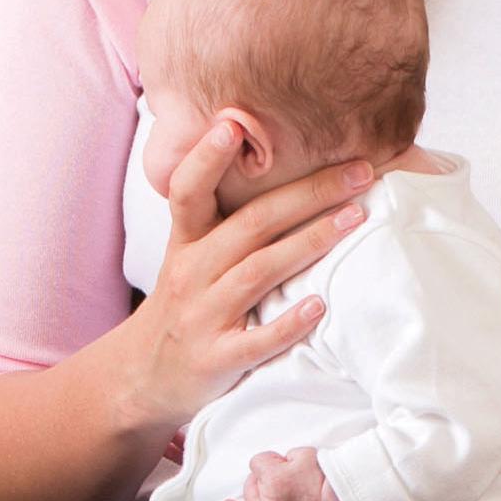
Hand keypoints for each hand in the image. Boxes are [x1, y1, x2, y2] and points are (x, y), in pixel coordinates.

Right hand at [98, 113, 370, 438]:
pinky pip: (255, 341)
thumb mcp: (190, 255)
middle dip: (307, 193)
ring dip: (309, 243)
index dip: (205, 157)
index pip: (188, 191)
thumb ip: (226, 217)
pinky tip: (320, 306)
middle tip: (360, 170)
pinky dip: (288, 323)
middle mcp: (191, 272)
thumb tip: (277, 161)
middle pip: (250, 224)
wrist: (141, 377)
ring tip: (355, 219)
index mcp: (187, 242)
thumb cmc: (183, 305)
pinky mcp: (216, 360)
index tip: (234, 123)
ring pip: (257, 273)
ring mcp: (202, 317)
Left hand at [217, 447, 352, 500]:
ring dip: (260, 490)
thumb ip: (283, 457)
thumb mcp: (303, 454)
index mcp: (273, 477)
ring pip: (252, 497)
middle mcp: (269, 499)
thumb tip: (276, 464)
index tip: (285, 463)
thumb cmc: (327, 478)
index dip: (272, 460)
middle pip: (252, 481)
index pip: (258, 462)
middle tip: (286, 476)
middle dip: (265, 475)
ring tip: (274, 488)